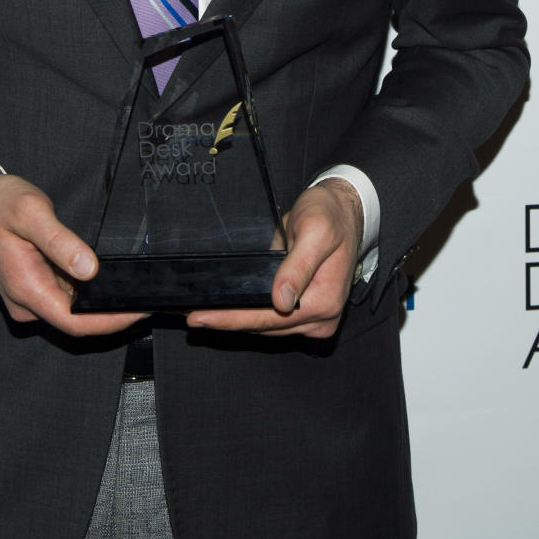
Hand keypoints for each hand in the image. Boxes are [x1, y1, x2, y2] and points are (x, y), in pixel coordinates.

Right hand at [0, 161, 146, 337]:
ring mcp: (28, 299)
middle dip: (111, 312)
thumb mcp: (31, 212)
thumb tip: (89, 268)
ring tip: (129, 284)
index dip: (109, 322)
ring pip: (71, 311)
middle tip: (144, 294)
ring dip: (100, 303)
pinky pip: (65, 299)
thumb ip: (60, 242)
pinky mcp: (33, 290)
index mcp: (25, 288)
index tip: (138, 311)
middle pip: (76, 321)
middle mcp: (26, 302)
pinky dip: (86, 293)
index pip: (74, 322)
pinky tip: (104, 278)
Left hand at [185, 178, 363, 337]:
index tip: (201, 318)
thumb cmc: (330, 215)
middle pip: (265, 327)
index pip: (269, 318)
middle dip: (228, 321)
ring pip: (268, 327)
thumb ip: (298, 266)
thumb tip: (281, 300)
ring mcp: (316, 319)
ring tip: (206, 314)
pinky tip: (231, 309)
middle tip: (194, 317)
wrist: (344, 211)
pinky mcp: (309, 314)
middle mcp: (322, 317)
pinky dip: (252, 315)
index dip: (232, 319)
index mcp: (324, 300)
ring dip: (238, 320)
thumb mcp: (315, 231)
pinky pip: (275, 322)